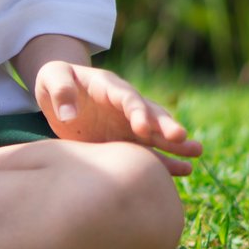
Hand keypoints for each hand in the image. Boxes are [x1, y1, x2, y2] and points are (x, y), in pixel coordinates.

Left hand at [32, 60, 203, 174]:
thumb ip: (60, 90)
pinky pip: (148, 152)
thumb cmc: (55, 80)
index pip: (127, 98)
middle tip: (181, 138)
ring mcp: (128, 124)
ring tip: (197, 152)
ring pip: (156, 134)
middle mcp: (125, 105)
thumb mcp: (52, 77)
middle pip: (150, 114)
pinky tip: (185, 171)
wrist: (59, 94)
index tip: (143, 128)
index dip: (137, 111)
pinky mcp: (125, 142)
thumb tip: (69, 115)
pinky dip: (165, 161)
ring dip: (175, 143)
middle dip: (165, 125)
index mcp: (109, 86)